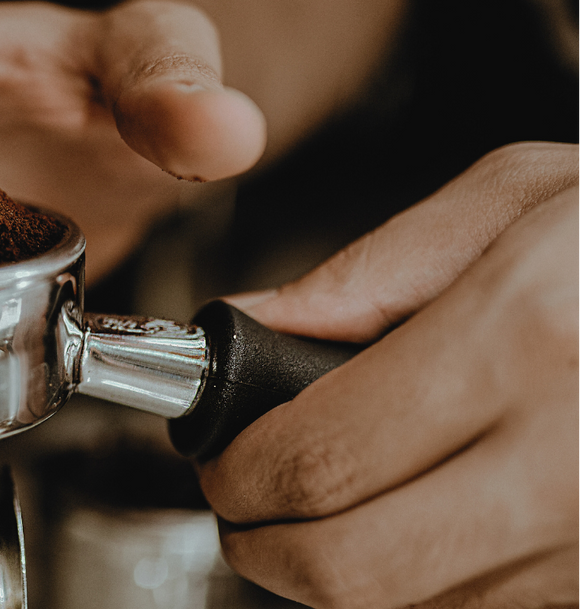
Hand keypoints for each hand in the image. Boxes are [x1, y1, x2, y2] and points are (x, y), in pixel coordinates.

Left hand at [197, 142, 579, 607]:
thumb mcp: (520, 197)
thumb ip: (368, 272)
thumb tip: (251, 324)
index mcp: (525, 338)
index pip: (319, 456)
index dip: (239, 472)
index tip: (219, 455)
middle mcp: (570, 458)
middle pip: (351, 566)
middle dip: (264, 543)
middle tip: (246, 500)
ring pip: (412, 608)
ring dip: (335, 568)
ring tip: (331, 498)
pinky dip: (421, 583)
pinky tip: (421, 518)